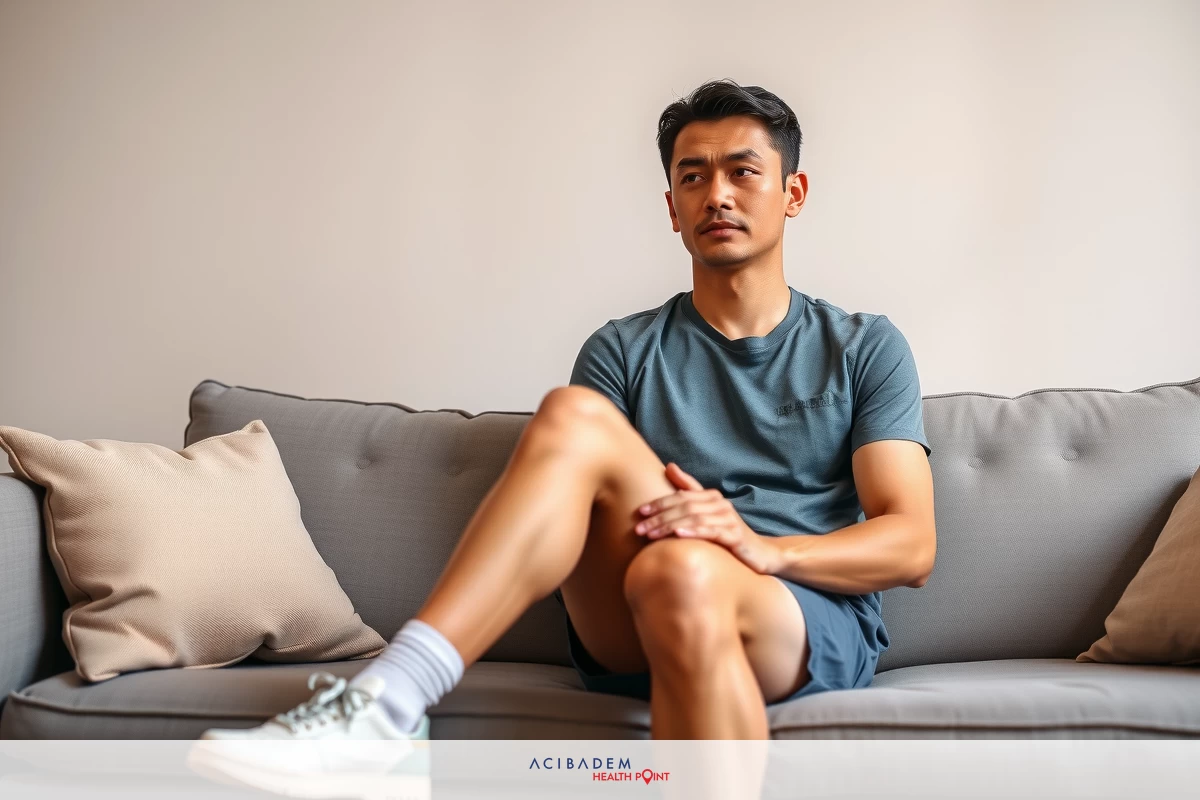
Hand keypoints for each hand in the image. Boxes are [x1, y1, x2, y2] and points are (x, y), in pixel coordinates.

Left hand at [634, 462, 782, 574]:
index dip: (659, 503)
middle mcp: (720, 504)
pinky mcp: (735, 536)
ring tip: (651, 535)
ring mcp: (729, 519)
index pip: (680, 496)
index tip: (640, 512)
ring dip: (669, 526)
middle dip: (659, 517)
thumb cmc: (727, 532)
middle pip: (684, 506)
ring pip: (694, 518)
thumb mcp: (707, 512)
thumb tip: (669, 466)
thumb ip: (689, 489)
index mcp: (711, 496)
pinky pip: (711, 532)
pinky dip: (693, 532)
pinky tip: (678, 536)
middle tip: (639, 528)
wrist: (759, 552)